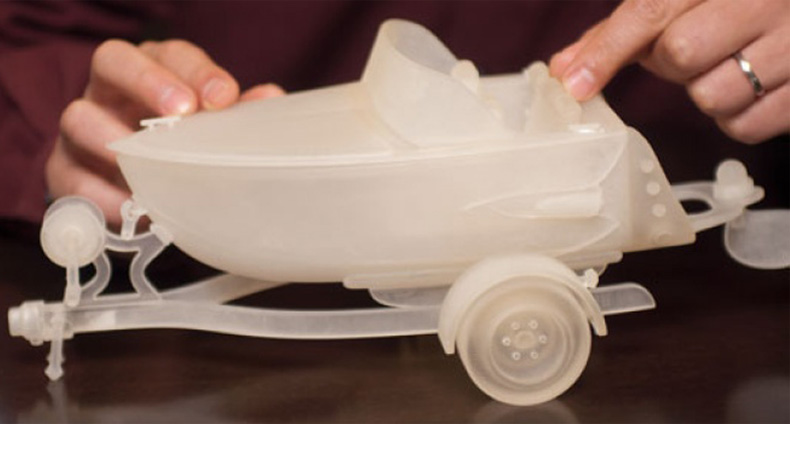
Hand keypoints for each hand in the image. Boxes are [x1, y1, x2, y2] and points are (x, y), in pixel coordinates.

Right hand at [46, 39, 283, 225]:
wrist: (134, 196)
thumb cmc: (178, 153)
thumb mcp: (209, 132)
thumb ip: (238, 116)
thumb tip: (272, 99)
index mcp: (153, 71)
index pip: (170, 54)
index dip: (195, 71)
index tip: (223, 97)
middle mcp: (111, 91)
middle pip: (113, 60)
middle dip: (148, 82)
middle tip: (182, 112)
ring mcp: (80, 130)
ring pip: (77, 117)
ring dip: (113, 139)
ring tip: (150, 164)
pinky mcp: (65, 172)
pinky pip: (72, 179)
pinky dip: (102, 195)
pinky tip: (132, 208)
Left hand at [549, 0, 788, 143]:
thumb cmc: (731, 10)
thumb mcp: (680, 5)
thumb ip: (619, 34)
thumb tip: (563, 70)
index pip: (651, 9)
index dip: (608, 50)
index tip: (574, 84)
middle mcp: (762, 0)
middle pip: (680, 53)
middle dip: (675, 64)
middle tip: (699, 51)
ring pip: (713, 96)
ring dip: (708, 93)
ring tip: (731, 67)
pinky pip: (745, 126)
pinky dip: (737, 118)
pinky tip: (753, 89)